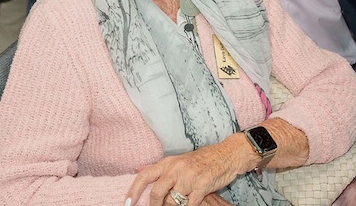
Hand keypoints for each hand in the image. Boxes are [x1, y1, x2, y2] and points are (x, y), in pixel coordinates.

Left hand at [125, 141, 248, 205]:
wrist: (228, 154)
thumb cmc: (204, 160)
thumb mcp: (180, 160)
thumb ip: (161, 168)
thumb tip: (138, 169)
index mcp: (169, 162)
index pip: (145, 175)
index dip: (133, 190)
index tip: (127, 203)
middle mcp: (177, 168)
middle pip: (157, 193)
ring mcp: (189, 177)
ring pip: (172, 202)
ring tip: (180, 203)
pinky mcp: (202, 186)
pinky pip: (189, 205)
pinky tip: (190, 204)